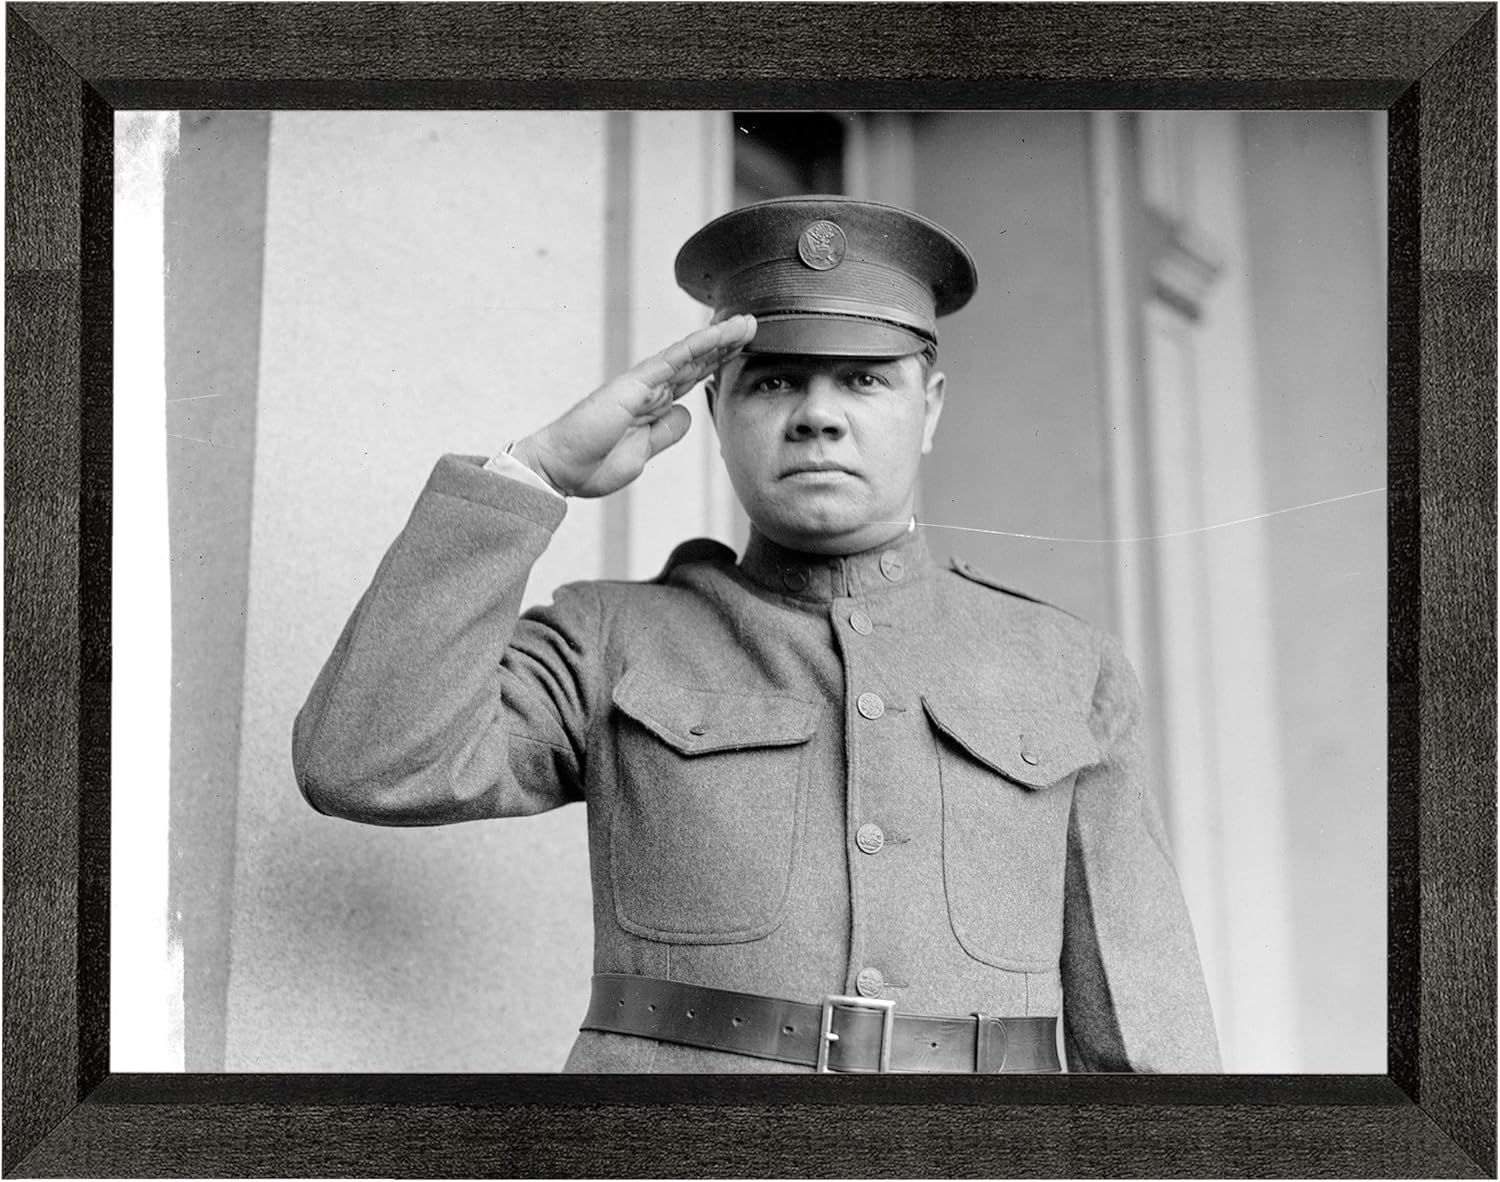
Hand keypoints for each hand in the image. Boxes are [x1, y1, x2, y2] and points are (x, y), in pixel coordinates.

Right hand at [510, 315, 755, 497]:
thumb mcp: (642, 454)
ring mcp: (641, 385)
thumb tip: (686, 414)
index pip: (691, 379)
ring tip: (745, 323)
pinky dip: (695, 347)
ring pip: (688, 356)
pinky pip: (670, 361)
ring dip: (717, 338)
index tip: (742, 350)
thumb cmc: (592, 465)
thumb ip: (665, 433)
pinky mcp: (633, 386)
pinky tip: (716, 335)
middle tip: (752, 326)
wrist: (560, 470)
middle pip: (695, 362)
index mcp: (651, 406)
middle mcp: (648, 390)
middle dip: (725, 345)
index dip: (717, 364)